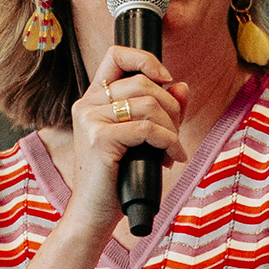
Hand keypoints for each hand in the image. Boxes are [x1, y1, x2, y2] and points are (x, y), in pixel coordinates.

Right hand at [65, 47, 189, 236]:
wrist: (94, 214)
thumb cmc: (118, 178)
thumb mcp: (143, 139)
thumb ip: (161, 110)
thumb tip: (181, 85)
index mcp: (93, 98)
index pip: (117, 54)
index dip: (145, 58)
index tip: (166, 78)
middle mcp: (87, 103)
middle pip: (143, 82)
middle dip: (171, 107)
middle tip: (175, 133)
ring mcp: (90, 119)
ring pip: (148, 104)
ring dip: (171, 128)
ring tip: (172, 149)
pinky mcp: (100, 138)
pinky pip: (148, 129)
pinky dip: (168, 142)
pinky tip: (172, 157)